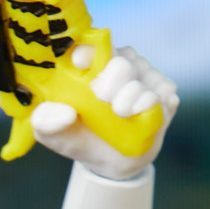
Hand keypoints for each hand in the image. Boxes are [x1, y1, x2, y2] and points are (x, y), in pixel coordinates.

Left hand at [30, 46, 179, 179]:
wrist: (110, 162)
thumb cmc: (78, 138)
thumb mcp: (52, 134)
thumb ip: (45, 122)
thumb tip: (65, 112)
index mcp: (90, 66)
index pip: (89, 46)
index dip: (87, 52)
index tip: (80, 64)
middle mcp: (118, 64)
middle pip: (121, 62)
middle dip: (112, 83)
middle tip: (104, 100)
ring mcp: (143, 76)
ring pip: (143, 78)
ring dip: (131, 100)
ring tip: (121, 115)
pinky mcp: (164, 91)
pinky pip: (163, 92)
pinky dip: (151, 106)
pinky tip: (142, 115)